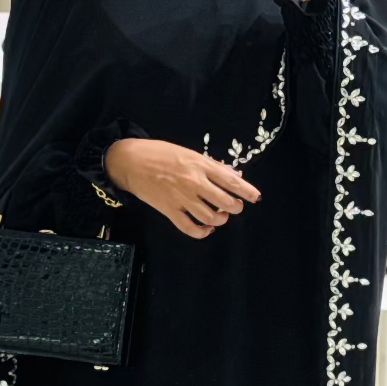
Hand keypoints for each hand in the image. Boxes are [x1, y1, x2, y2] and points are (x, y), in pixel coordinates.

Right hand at [104, 137, 260, 239]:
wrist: (130, 161)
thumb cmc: (161, 153)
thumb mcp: (190, 153)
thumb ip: (213, 166)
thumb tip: (235, 177)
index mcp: (201, 166)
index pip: (232, 182)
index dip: (247, 192)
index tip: (255, 197)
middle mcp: (194, 183)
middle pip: (225, 203)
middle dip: (234, 207)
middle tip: (233, 207)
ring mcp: (181, 198)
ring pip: (210, 217)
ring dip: (220, 220)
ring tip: (219, 216)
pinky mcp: (169, 211)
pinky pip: (190, 228)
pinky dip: (202, 232)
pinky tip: (206, 229)